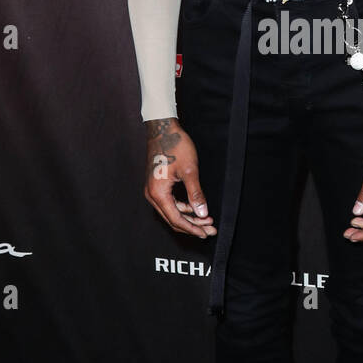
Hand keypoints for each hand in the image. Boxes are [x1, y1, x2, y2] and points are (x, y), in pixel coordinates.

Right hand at [144, 117, 216, 238]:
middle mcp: (152, 194)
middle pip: (173, 218)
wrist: (163, 129)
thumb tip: (202, 213)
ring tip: (207, 220)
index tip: (206, 233)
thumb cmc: (176, 146)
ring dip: (189, 217)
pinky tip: (195, 208)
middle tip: (210, 230)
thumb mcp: (190, 171)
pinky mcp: (157, 185)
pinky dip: (183, 208)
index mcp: (158, 193)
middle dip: (192, 226)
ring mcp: (153, 190)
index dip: (192, 228)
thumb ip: (196, 194)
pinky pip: (169, 203)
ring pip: (171, 212)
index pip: (176, 219)